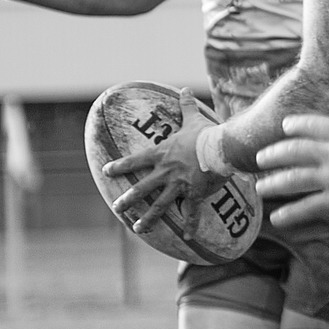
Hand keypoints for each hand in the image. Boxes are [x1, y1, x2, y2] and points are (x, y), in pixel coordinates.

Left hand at [106, 88, 223, 233]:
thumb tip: (184, 90)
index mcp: (162, 155)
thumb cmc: (206, 133)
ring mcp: (178, 185)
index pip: (135, 161)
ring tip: (137, 228)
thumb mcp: (193, 119)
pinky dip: (190, 226)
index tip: (106, 171)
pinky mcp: (194, 194)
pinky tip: (187, 238)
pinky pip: (191, 213)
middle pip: (141, 188)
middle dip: (127, 199)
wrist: (222, 147)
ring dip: (148, 218)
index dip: (120, 166)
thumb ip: (186, 106)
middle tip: (116, 207)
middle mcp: (166, 172)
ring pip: (159, 205)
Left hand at [254, 93, 328, 227]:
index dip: (297, 125)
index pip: (314, 125)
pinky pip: (308, 207)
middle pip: (295, 151)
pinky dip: (291, 214)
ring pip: (294, 179)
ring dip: (274, 184)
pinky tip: (277, 219)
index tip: (285, 125)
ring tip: (260, 189)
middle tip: (259, 159)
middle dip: (274, 154)